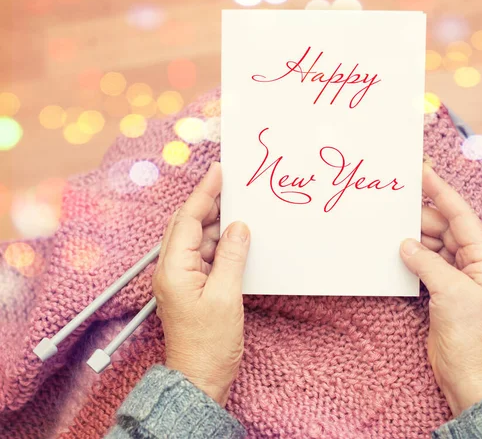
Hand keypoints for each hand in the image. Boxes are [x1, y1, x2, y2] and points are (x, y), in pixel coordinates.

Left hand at [152, 162, 250, 406]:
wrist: (200, 378)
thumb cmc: (209, 345)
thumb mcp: (226, 297)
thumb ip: (233, 257)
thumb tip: (240, 227)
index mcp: (174, 269)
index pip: (189, 220)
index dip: (204, 193)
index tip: (218, 171)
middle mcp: (172, 269)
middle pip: (190, 225)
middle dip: (210, 203)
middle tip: (232, 185)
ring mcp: (181, 278)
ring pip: (199, 239)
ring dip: (218, 224)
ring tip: (240, 209)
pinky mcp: (192, 287)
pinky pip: (205, 255)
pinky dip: (221, 244)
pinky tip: (237, 238)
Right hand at [400, 164, 481, 416]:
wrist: (468, 371)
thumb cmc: (470, 333)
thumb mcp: (450, 292)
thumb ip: (426, 262)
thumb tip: (405, 243)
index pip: (459, 214)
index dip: (439, 191)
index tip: (422, 171)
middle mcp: (473, 258)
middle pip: (442, 226)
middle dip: (419, 216)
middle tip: (393, 202)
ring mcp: (457, 272)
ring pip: (431, 242)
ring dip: (412, 236)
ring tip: (389, 224)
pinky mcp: (442, 285)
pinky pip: (424, 259)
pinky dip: (411, 254)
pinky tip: (395, 247)